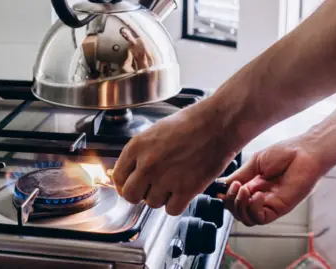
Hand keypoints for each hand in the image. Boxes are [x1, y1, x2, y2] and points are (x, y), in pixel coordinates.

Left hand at [112, 102, 238, 215]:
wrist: (217, 124)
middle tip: (151, 187)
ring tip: (173, 182)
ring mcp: (166, 178)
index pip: (118, 178)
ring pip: (152, 204)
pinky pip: (171, 210)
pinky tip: (182, 191)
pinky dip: (177, 204)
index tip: (132, 184)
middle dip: (140, 194)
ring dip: (161, 197)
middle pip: (131, 196)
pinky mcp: (186, 190)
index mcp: (137, 146)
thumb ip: (139, 153)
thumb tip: (130, 171)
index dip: (125, 184)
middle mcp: (148, 164)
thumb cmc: (190, 124)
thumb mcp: (155, 131)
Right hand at [220, 136, 323, 225]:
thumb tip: (222, 185)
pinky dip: (253, 209)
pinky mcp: (279, 208)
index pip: (233, 199)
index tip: (219, 190)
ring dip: (240, 206)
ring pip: (246, 218)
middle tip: (236, 186)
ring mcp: (269, 203)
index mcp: (252, 185)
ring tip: (244, 190)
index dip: (225, 198)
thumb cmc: (285, 152)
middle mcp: (259, 196)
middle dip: (231, 201)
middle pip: (237, 211)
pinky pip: (260, 218)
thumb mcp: (254, 163)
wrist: (305, 151)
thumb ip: (239, 175)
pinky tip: (257, 195)